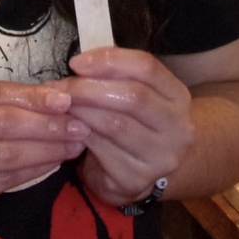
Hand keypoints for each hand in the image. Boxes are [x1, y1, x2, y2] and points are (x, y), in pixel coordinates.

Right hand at [0, 81, 89, 238]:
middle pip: (1, 121)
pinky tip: (50, 164)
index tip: (65, 97)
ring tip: (72, 144)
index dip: (31, 95)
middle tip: (78, 123)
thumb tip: (45, 96)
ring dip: (45, 148)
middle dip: (45, 122)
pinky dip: (31, 171)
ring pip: (5, 153)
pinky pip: (0, 180)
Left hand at [57, 47, 192, 205]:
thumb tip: (82, 62)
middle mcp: (178, 127)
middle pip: (133, 96)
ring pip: (115, 124)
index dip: (110, 60)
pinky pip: (102, 149)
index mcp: (177, 96)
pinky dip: (79, 134)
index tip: (77, 63)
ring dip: (81, 110)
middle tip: (61, 87)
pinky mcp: (137, 178)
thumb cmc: (130, 122)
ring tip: (61, 105)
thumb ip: (114, 74)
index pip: (147, 67)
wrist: (137, 172)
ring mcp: (161, 156)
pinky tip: (68, 127)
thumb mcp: (130, 92)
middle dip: (89, 88)